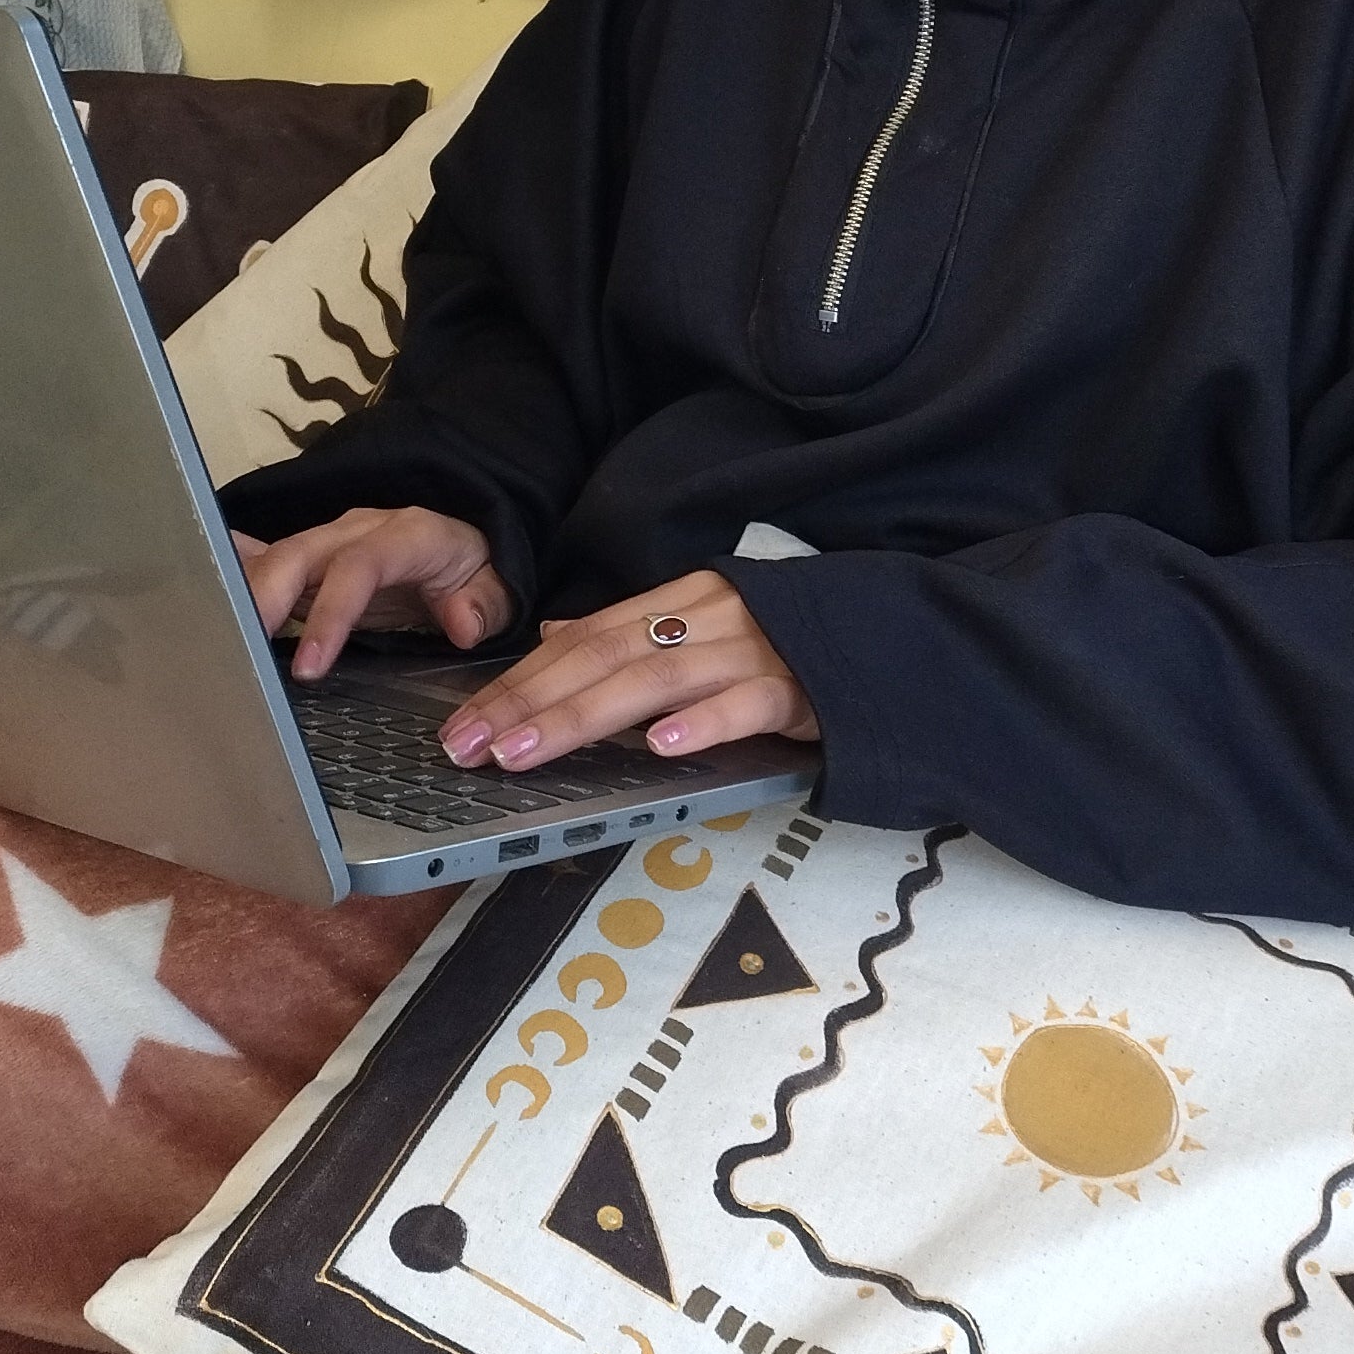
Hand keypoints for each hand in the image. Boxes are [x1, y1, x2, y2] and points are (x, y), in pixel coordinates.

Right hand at [234, 509, 512, 678]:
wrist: (464, 544)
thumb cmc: (473, 570)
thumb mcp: (494, 586)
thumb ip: (485, 603)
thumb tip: (463, 623)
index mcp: (406, 535)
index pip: (360, 567)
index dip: (330, 614)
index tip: (307, 669)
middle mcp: (357, 531)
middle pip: (299, 555)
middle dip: (262, 600)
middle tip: (237, 651)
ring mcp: (328, 543)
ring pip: (273, 559)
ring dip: (240, 595)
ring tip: (209, 635)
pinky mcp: (309, 561)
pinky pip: (263, 558)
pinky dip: (229, 567)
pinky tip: (193, 579)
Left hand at [441, 568, 818, 774]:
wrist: (888, 639)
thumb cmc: (786, 641)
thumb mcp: (702, 625)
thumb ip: (630, 634)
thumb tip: (555, 636)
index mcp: (678, 602)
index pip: (584, 640)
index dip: (520, 680)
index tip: (465, 722)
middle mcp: (707, 618)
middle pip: (605, 657)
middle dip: (530, 702)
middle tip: (471, 746)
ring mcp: (753, 650)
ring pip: (658, 679)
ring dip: (586, 716)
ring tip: (529, 751)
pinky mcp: (800, 688)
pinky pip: (746, 703)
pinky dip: (703, 723)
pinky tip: (661, 747)